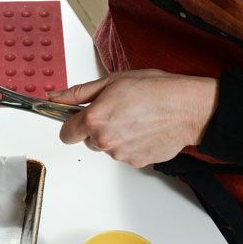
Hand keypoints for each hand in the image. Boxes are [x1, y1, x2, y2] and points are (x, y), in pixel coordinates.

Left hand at [48, 69, 218, 167]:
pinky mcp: (136, 162)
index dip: (73, 124)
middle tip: (118, 111)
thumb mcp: (112, 81)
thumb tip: (54, 97)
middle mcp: (104, 140)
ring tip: (136, 118)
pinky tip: (145, 129)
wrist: (188, 108)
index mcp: (94, 119)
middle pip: (88, 140)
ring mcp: (120, 154)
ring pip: (107, 147)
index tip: (81, 118)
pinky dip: (131, 144)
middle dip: (97, 128)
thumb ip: (78, 93)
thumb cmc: (155, 89)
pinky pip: (125, 154)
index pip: (66, 133)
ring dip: (115, 136)